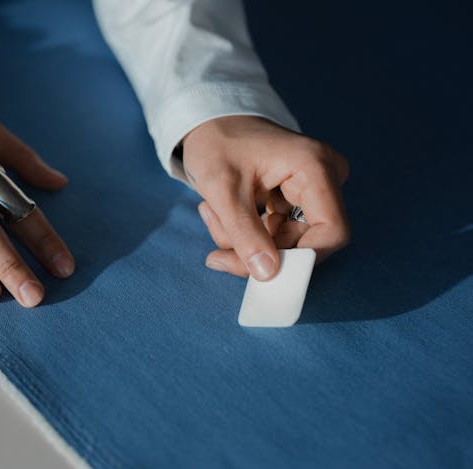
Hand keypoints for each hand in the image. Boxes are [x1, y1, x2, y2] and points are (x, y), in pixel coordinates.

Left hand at [182, 115, 348, 279]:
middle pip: (305, 242)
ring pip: (284, 242)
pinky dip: (243, 233)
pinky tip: (219, 211)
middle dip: (257, 249)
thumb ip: (244, 233)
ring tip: (212, 212)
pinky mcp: (294, 200)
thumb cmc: (215, 143)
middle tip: (217, 250)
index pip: (331, 232)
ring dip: (243, 240)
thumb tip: (268, 274)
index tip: (259, 271)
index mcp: (315, 167)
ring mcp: (311, 190)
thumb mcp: (222, 189)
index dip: (300, 259)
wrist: (207, 123)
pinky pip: (274, 234)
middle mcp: (323, 178)